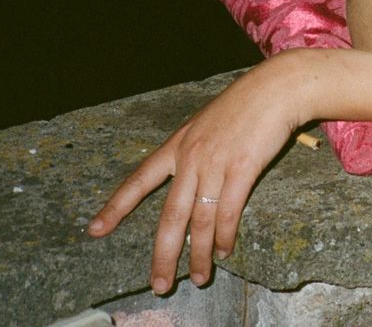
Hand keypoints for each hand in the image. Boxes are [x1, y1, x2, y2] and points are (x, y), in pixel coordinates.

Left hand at [86, 53, 307, 293]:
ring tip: (198, 276)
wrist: (276, 88)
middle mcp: (190, 158)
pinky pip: (228, 211)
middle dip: (162, 255)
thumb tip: (195, 181)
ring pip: (199, 221)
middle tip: (160, 283)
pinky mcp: (241, 169)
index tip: (95, 230)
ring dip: (198, 254)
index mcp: (177, 145)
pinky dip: (224, 236)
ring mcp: (215, 164)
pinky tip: (223, 250)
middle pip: (170, 216)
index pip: (139, 180)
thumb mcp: (207, 123)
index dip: (116, 207)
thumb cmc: (246, 104)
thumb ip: (196, 150)